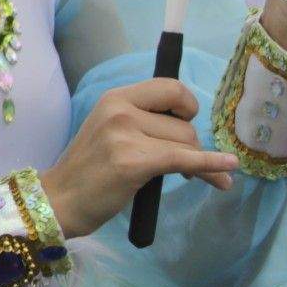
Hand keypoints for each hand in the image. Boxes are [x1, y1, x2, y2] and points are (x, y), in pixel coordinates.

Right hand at [40, 77, 237, 237]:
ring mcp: (125, 135)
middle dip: (192, 143)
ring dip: (198, 163)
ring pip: (187, 142)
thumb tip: (190, 129)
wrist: (59, 199)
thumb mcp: (110, 131)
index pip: (170, 87)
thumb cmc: (89, 169)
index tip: (184, 123)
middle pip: (183, 121)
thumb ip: (142, 121)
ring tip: (190, 177)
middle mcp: (120, 110)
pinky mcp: (134, 162)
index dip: (187, 105)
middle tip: (184, 161)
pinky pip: (185, 159)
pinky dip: (210, 165)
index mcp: (114, 98)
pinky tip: (227, 171)